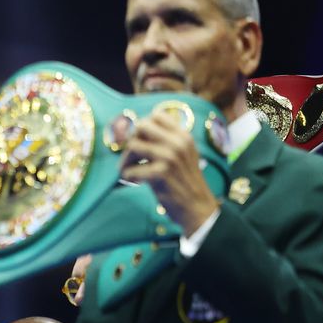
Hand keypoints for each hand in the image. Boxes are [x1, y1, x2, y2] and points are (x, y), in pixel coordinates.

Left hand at [120, 109, 218, 235]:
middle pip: (141, 126)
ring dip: (125, 161)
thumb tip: (138, 130)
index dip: (142, 127)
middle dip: (131, 141)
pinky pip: (131, 169)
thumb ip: (167, 142)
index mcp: (183, 136)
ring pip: (133, 145)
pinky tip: (135, 182)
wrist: (197, 207)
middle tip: (131, 157)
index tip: (140, 142)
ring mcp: (170, 157)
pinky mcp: (161, 173)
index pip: (157, 115)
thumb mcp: (183, 155)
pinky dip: (128, 176)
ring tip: (129, 171)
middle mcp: (178, 142)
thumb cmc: (184, 182)